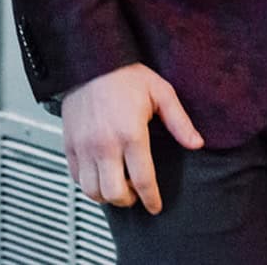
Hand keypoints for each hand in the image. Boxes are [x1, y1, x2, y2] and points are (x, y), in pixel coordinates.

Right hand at [60, 63, 202, 212]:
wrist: (90, 61)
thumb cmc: (125, 75)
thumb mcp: (161, 92)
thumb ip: (179, 121)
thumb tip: (196, 143)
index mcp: (130, 133)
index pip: (143, 180)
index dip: (151, 199)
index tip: (155, 206)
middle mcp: (104, 144)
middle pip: (114, 193)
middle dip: (129, 200)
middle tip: (136, 194)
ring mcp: (84, 146)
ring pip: (92, 191)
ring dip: (107, 195)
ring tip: (118, 185)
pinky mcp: (69, 145)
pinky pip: (76, 178)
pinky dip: (88, 184)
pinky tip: (100, 175)